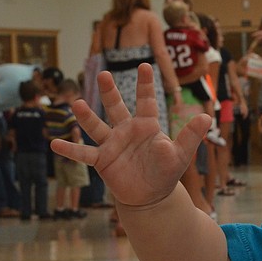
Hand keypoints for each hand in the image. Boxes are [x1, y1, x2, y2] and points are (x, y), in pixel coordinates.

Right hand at [50, 63, 210, 208]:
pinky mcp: (103, 161)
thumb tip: (206, 116)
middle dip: (110, 91)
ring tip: (76, 103)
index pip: (146, 101)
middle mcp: (127, 130)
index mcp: (147, 126)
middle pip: (117, 107)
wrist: (151, 196)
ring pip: (97, 126)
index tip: (145, 64)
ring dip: (87, 116)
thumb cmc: (167, 172)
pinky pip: (85, 153)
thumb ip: (191, 135)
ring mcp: (112, 144)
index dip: (145, 84)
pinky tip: (55, 143)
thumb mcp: (181, 154)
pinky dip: (71, 149)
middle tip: (105, 74)